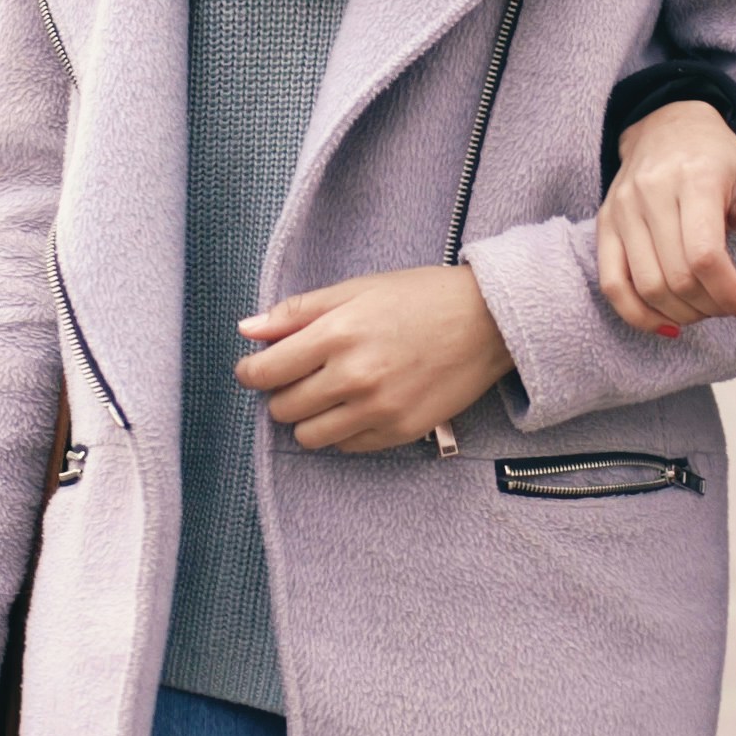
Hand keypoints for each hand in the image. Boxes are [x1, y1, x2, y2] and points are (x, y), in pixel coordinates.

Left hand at [236, 266, 514, 451]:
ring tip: (327, 394)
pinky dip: (342, 430)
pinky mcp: (401, 432)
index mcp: (337, 333)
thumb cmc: (420, 297)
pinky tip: (358, 405)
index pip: (265, 372)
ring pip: (309, 436)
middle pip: (283, 408)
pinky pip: (347, 447)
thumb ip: (297, 312)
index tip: (254, 370)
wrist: (488, 321)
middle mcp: (354, 376)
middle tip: (301, 376)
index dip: (251, 372)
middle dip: (282, 393)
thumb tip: (247, 330)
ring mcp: (378, 409)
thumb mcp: (356, 288)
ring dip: (308, 418)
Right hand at [597, 99, 735, 333]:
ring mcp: (622, 209)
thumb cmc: (719, 161)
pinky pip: (612, 284)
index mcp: (695, 179)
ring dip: (681, 314)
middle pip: (677, 276)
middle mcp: (651, 192)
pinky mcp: (605, 224)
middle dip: (711, 307)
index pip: (706, 256)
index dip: (731, 295)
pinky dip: (638, 315)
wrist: (668, 125)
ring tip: (706, 311)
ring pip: (647, 286)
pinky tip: (668, 325)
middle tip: (730, 309)